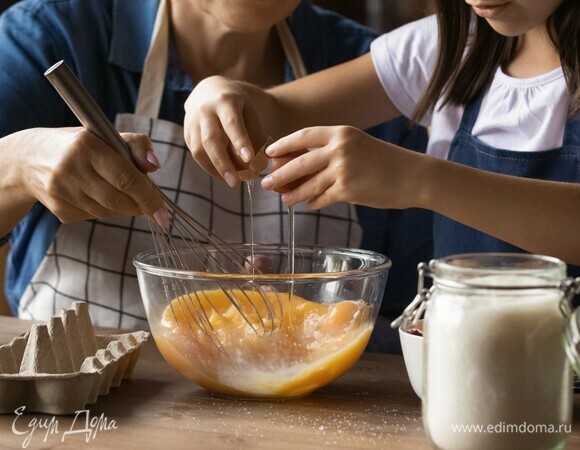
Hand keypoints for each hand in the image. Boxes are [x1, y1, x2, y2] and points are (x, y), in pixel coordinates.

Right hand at [19, 127, 168, 225]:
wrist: (28, 159)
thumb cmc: (79, 146)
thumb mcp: (106, 135)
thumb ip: (136, 145)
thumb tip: (154, 166)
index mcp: (87, 146)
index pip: (126, 178)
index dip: (148, 198)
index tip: (164, 214)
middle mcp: (71, 169)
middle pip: (118, 200)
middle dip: (140, 206)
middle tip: (152, 208)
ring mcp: (62, 192)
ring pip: (107, 212)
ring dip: (122, 207)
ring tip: (120, 192)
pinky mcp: (59, 210)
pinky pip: (94, 217)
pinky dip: (104, 210)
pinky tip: (97, 196)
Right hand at [184, 76, 266, 186]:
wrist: (208, 90)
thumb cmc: (235, 104)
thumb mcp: (248, 110)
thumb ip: (254, 132)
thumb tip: (260, 162)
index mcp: (224, 101)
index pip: (232, 123)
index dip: (240, 141)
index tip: (249, 159)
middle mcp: (204, 110)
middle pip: (210, 140)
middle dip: (223, 163)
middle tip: (235, 182)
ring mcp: (192, 122)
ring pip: (198, 150)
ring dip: (214, 169)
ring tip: (230, 181)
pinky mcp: (186, 133)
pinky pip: (195, 153)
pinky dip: (209, 166)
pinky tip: (222, 174)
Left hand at [261, 126, 418, 209]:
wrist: (413, 176)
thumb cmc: (386, 162)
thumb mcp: (358, 146)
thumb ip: (331, 152)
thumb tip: (300, 167)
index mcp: (341, 132)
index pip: (303, 136)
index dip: (283, 145)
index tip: (269, 153)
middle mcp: (339, 148)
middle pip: (299, 163)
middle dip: (279, 175)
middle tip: (266, 183)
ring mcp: (343, 169)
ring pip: (308, 184)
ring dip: (293, 193)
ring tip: (284, 199)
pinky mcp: (347, 190)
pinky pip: (322, 198)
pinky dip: (314, 202)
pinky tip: (309, 204)